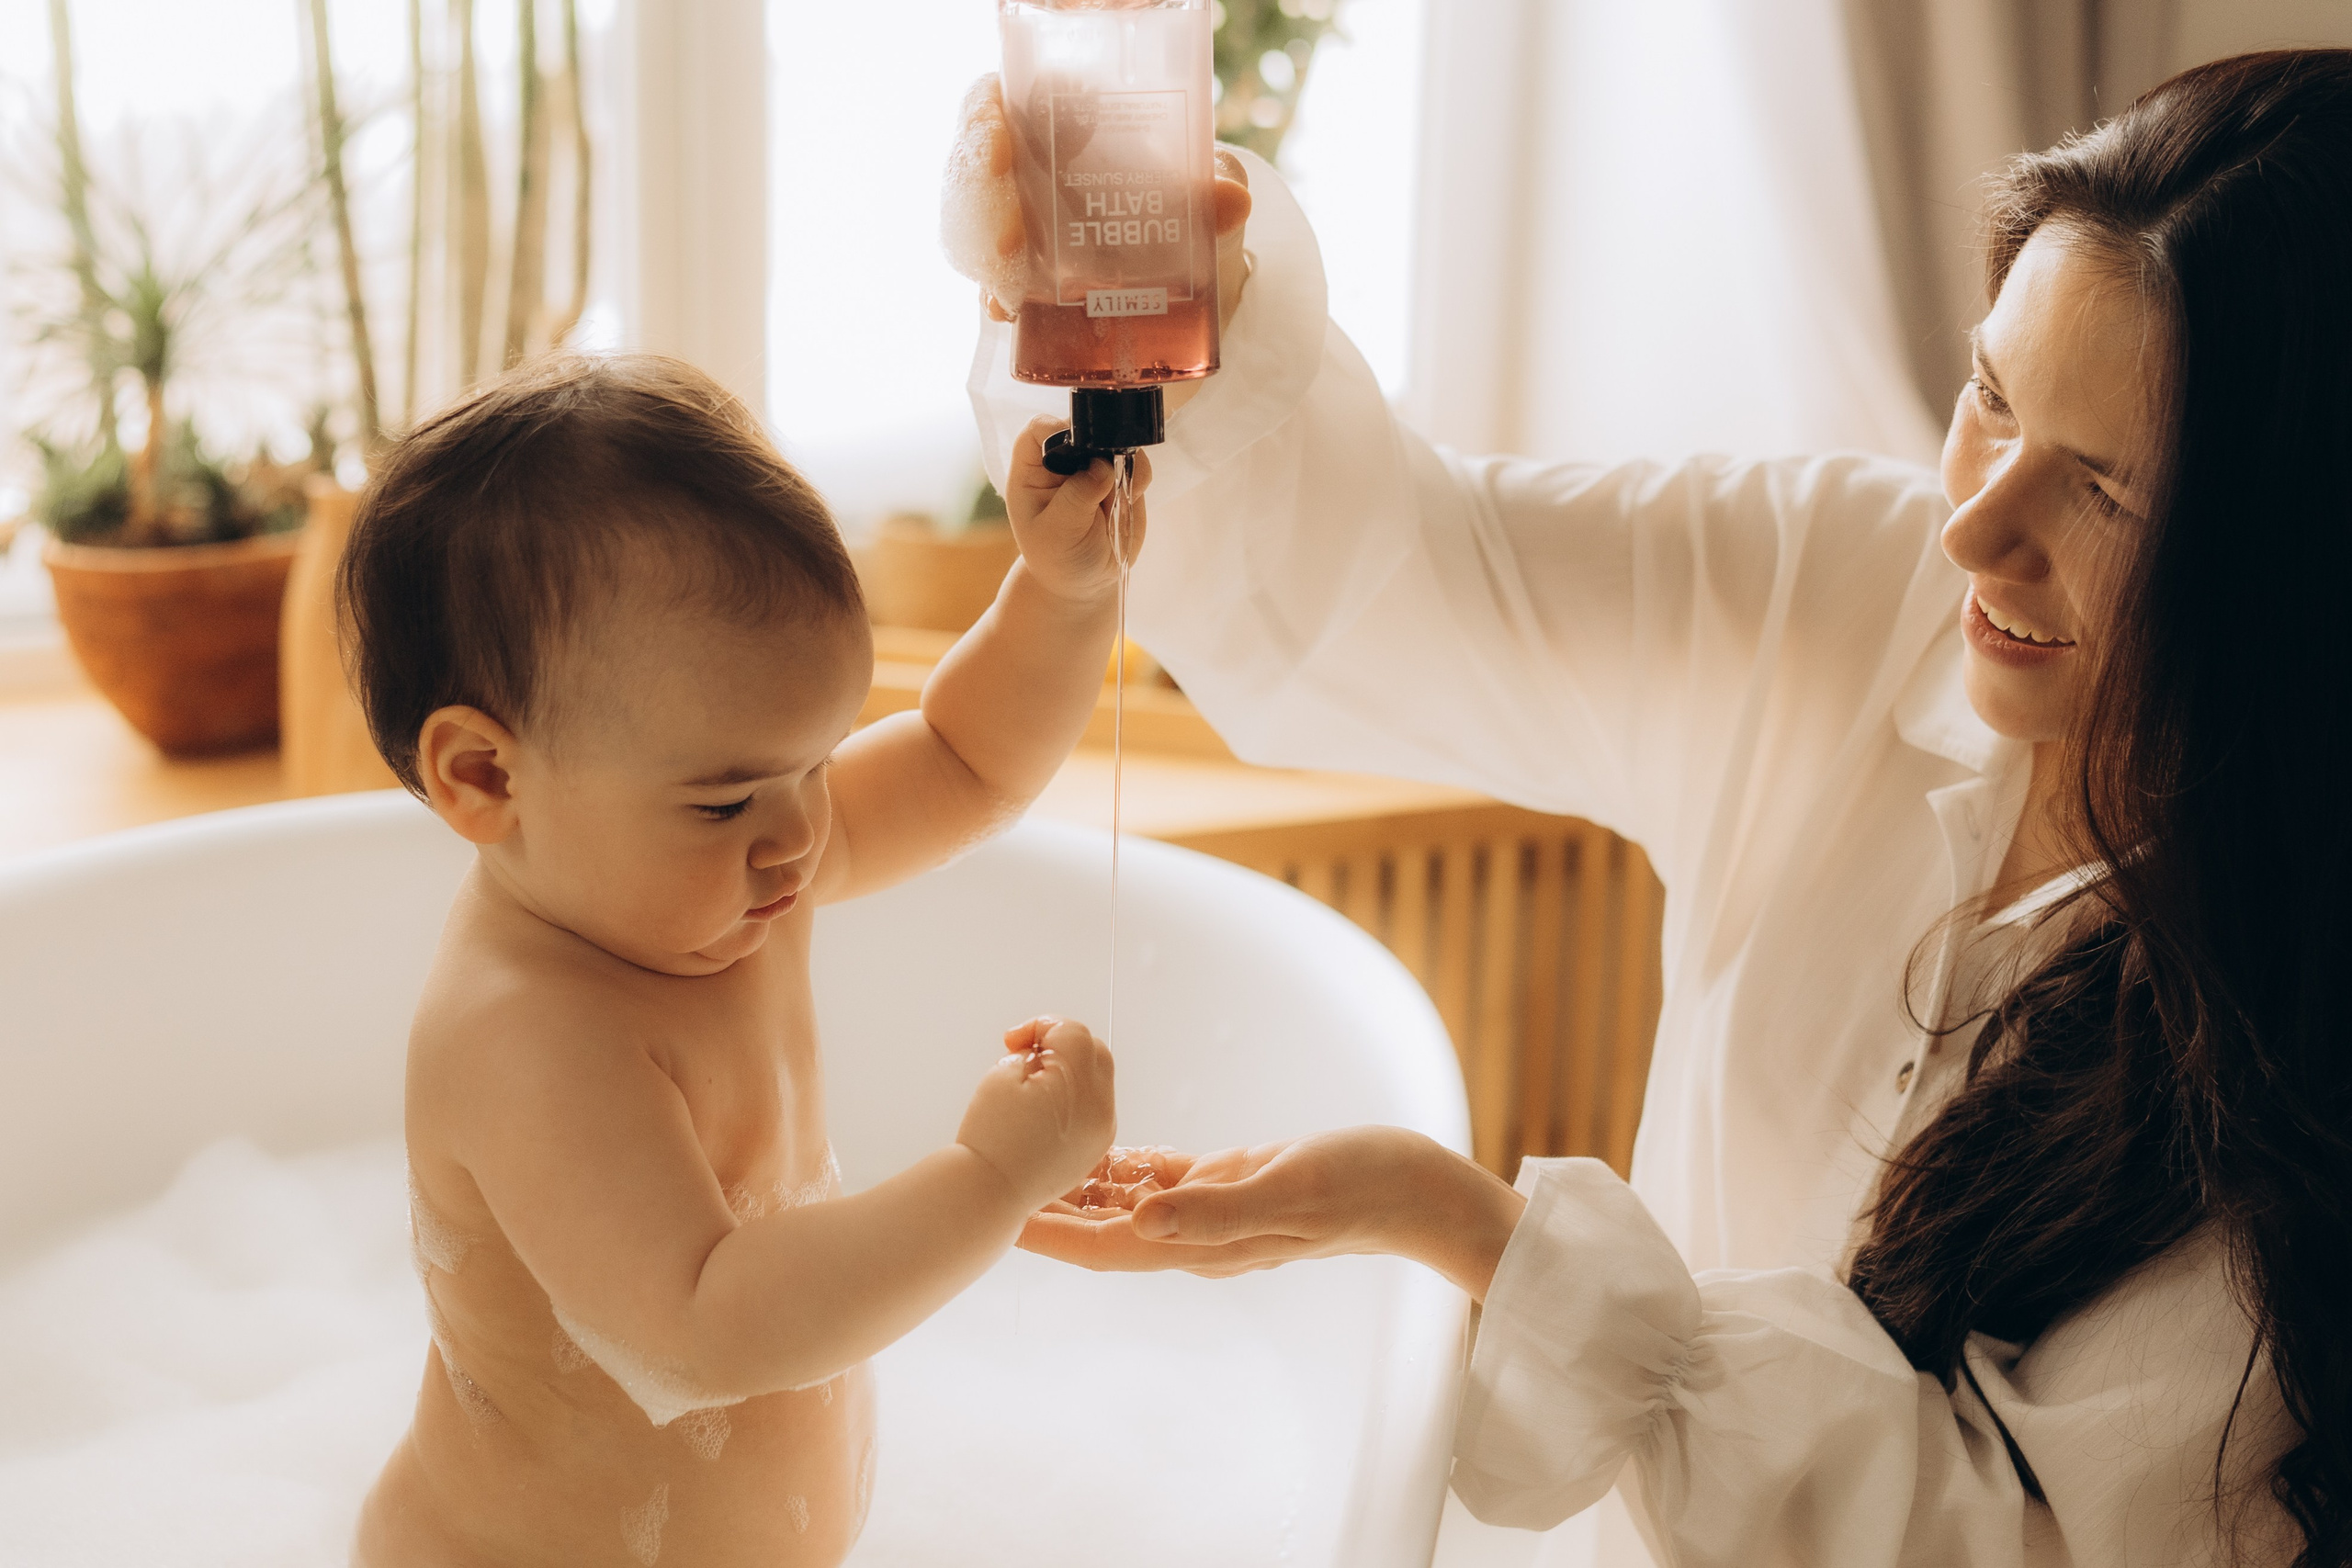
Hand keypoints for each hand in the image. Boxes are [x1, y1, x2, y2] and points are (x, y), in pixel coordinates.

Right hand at [942, 74, 1254, 336]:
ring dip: (983, 247)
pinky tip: (1004, 309)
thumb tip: (1232, 198)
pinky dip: (993, 292)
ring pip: (970, 222)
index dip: (985, 112)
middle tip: (1012, 235)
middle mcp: (1029, 169)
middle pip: (973, 162)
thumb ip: (1213, 191)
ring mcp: (1017, 225)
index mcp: (1066, 125)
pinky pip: (987, 278)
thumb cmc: (1190, 216)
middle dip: (980, 193)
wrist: (1195, 289)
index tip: (1001, 137)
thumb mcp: (1207, 199)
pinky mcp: (1018, 280)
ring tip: (1008, 281)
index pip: (1002, 98)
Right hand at [956, 1017, 1117, 1212]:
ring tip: (1034, 1086)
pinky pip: (1095, 1108)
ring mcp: (1103, 1130)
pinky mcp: (1097, 1149)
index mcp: (1078, 1084)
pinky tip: (1045, 1109)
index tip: (1013, 1041)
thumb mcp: (1002, 1074)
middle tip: (1027, 1055)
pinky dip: (1076, 1099)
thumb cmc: (990, 1137)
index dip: (1041, 1026)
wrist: (990, 1193)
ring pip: (1098, 1080)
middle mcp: (1100, 1106)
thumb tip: (1043, 1055)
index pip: (1073, 1032)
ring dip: (1072, 1072)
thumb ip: (1030, 1053)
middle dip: (1062, 1044)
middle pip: (1094, 1051)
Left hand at [1002, 416, 1148, 607]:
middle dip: (1100, 445)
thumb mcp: (1057, 533)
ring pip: (1116, 441)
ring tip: (1117, 499)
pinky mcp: (1121, 477)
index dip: (1058, 430)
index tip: (1078, 449)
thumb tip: (1102, 466)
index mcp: (1032, 470)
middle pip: (1083, 427)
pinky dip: (1139, 477)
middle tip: (1107, 477)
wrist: (1085, 581)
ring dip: (1124, 464)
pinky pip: (1137, 464)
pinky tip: (1129, 501)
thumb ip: (1076, 498)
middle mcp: (1062, 461)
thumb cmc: (1058, 558)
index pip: (1039, 430)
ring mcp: (1094, 466)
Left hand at [1017, 1126, 1526, 1298]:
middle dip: (1054, 1213)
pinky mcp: (1237, 1182)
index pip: (1113, 1247)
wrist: (1415, 1191)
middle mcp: (1203, 1234)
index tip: (1004, 1225)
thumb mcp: (1288, 1190)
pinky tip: (1102, 1151)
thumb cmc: (1360, 1188)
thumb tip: (1141, 1221)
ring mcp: (1219, 1210)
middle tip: (994, 1190)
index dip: (1056, 1237)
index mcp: (1208, 1243)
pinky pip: (1170, 1178)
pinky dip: (1131, 1165)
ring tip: (1032, 1163)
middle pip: (1109, 1228)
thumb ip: (1215, 1209)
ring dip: (1085, 1187)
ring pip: (1133, 1202)